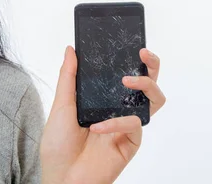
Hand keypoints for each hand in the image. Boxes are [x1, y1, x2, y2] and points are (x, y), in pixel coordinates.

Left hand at [40, 46, 165, 183]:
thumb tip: (71, 49)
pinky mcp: (131, 142)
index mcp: (102, 98)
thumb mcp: (61, 104)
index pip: (123, 73)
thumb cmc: (58, 144)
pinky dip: (116, 122)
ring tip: (128, 81)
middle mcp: (118, 109)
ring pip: (153, 101)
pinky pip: (135, 124)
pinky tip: (98, 127)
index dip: (132, 58)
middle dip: (151, 65)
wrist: (62, 176)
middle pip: (147, 83)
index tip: (132, 42)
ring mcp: (127, 125)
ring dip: (146, 85)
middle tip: (143, 53)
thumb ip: (68, 76)